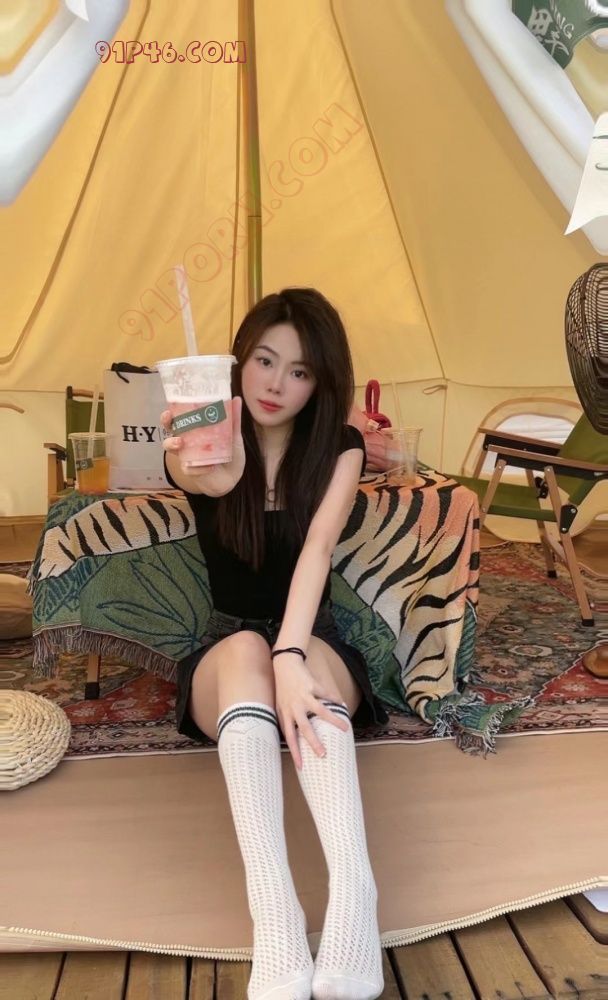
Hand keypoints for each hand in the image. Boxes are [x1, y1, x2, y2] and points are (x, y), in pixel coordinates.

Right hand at [161, 396, 245, 495]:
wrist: (233, 477)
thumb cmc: (230, 453)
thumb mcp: (233, 435)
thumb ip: (234, 419)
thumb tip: (236, 398)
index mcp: (194, 431)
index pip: (178, 419)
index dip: (170, 413)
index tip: (170, 408)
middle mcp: (186, 442)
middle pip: (169, 429)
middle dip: (166, 424)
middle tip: (170, 420)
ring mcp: (186, 456)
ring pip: (171, 448)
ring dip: (173, 444)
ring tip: (181, 442)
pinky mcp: (191, 471)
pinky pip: (188, 468)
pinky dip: (199, 467)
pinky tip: (210, 466)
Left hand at [272, 654, 349, 768]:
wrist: (284, 665)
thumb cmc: (283, 688)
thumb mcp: (281, 705)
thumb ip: (287, 719)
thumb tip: (296, 737)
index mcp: (285, 714)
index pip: (290, 738)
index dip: (295, 752)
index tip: (301, 767)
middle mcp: (294, 707)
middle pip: (304, 728)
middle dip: (314, 742)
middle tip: (323, 754)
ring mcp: (304, 697)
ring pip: (321, 711)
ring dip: (334, 721)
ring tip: (345, 728)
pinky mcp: (312, 686)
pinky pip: (327, 696)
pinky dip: (335, 701)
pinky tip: (342, 705)